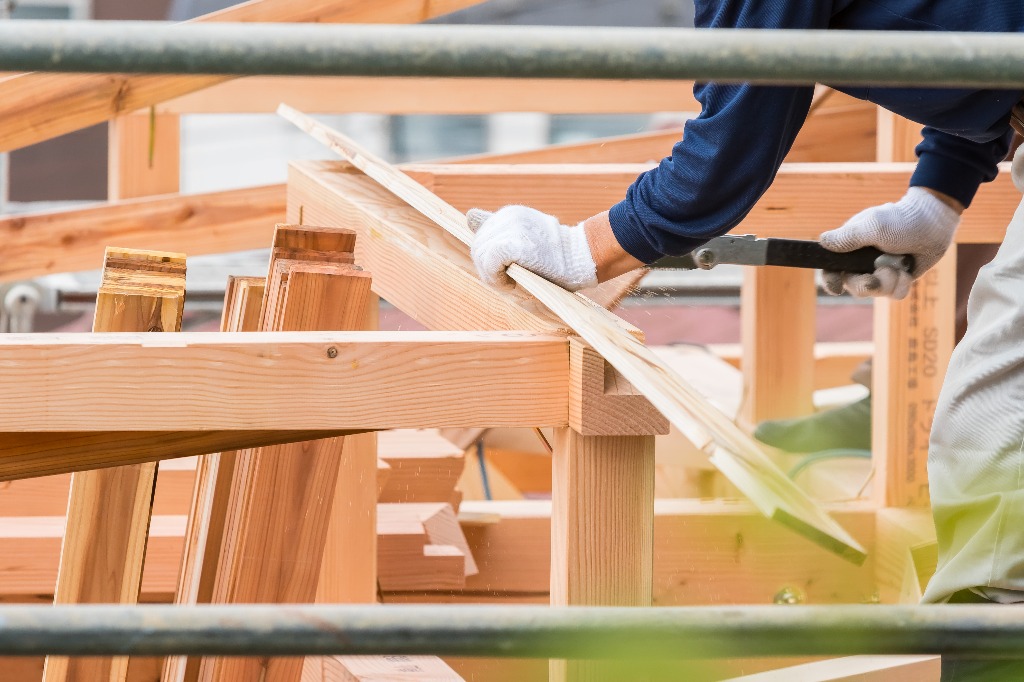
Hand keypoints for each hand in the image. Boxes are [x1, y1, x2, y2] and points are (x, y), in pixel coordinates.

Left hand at [468, 206, 597, 291]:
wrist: (582, 258)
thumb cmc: (557, 255)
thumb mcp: (525, 236)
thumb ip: (498, 229)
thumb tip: (468, 215)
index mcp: (509, 214)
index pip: (481, 237)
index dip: (489, 257)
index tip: (508, 268)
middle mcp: (506, 216)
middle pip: (477, 248)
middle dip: (488, 269)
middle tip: (509, 281)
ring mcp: (509, 228)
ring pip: (480, 256)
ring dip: (492, 275)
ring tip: (511, 282)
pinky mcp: (512, 244)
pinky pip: (489, 263)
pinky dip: (495, 278)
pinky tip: (511, 283)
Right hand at [819, 187, 961, 299]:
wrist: (934, 223)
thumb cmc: (901, 220)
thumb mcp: (872, 227)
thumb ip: (848, 237)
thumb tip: (822, 242)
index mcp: (849, 248)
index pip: (830, 269)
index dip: (830, 281)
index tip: (837, 287)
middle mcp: (861, 262)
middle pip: (853, 286)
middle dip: (867, 284)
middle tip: (882, 273)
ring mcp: (880, 272)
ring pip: (875, 292)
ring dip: (889, 281)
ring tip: (900, 266)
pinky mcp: (897, 279)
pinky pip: (894, 294)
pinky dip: (902, 285)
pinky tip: (908, 270)